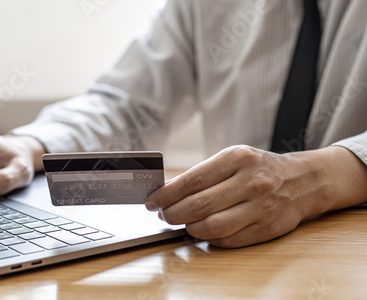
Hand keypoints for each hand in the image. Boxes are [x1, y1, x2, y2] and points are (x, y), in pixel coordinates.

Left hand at [145, 145, 366, 247]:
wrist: (302, 180)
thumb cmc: (258, 168)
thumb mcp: (233, 158)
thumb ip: (204, 173)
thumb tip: (167, 192)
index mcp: (238, 158)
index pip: (193, 180)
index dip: (167, 194)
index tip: (152, 201)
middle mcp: (251, 181)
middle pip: (199, 205)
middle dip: (173, 214)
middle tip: (164, 215)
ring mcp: (261, 207)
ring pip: (212, 226)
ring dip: (190, 229)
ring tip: (183, 224)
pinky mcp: (268, 228)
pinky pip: (230, 240)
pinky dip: (210, 239)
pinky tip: (205, 232)